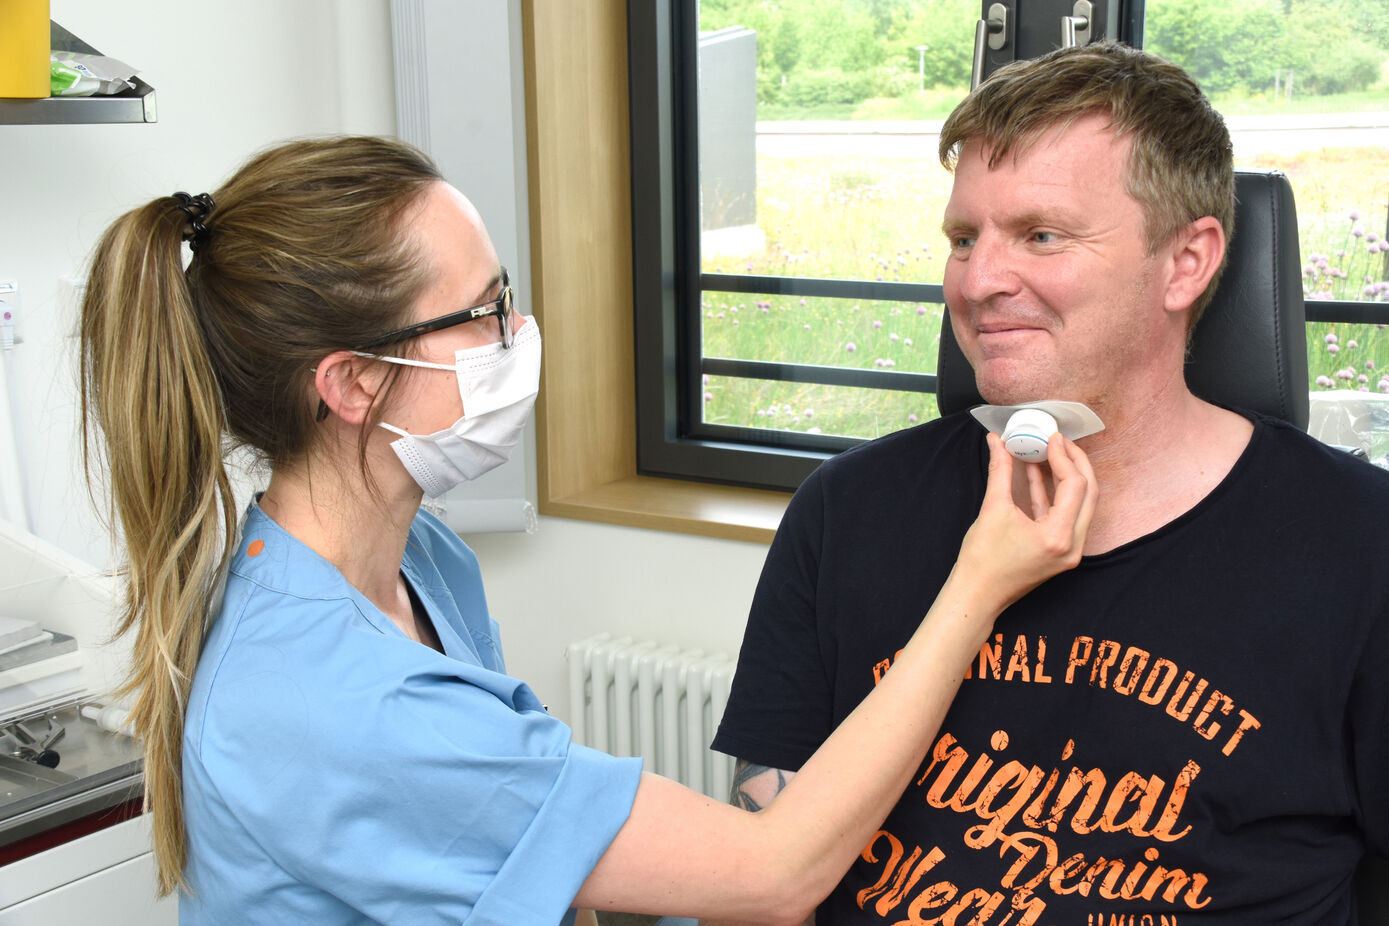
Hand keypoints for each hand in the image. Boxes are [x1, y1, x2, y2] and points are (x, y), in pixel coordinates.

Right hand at [954, 431, 1097, 612]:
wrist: (977, 595)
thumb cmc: (982, 560)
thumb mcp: (993, 510)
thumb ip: (1001, 471)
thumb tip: (998, 442)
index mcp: (1059, 537)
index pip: (1075, 485)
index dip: (1063, 457)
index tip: (1051, 438)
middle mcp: (1072, 546)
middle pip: (1088, 493)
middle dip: (1075, 463)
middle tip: (1059, 441)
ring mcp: (1069, 551)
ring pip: (1080, 504)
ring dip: (1066, 477)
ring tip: (1049, 452)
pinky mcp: (1060, 551)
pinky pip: (1065, 516)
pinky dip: (1054, 494)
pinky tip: (1038, 474)